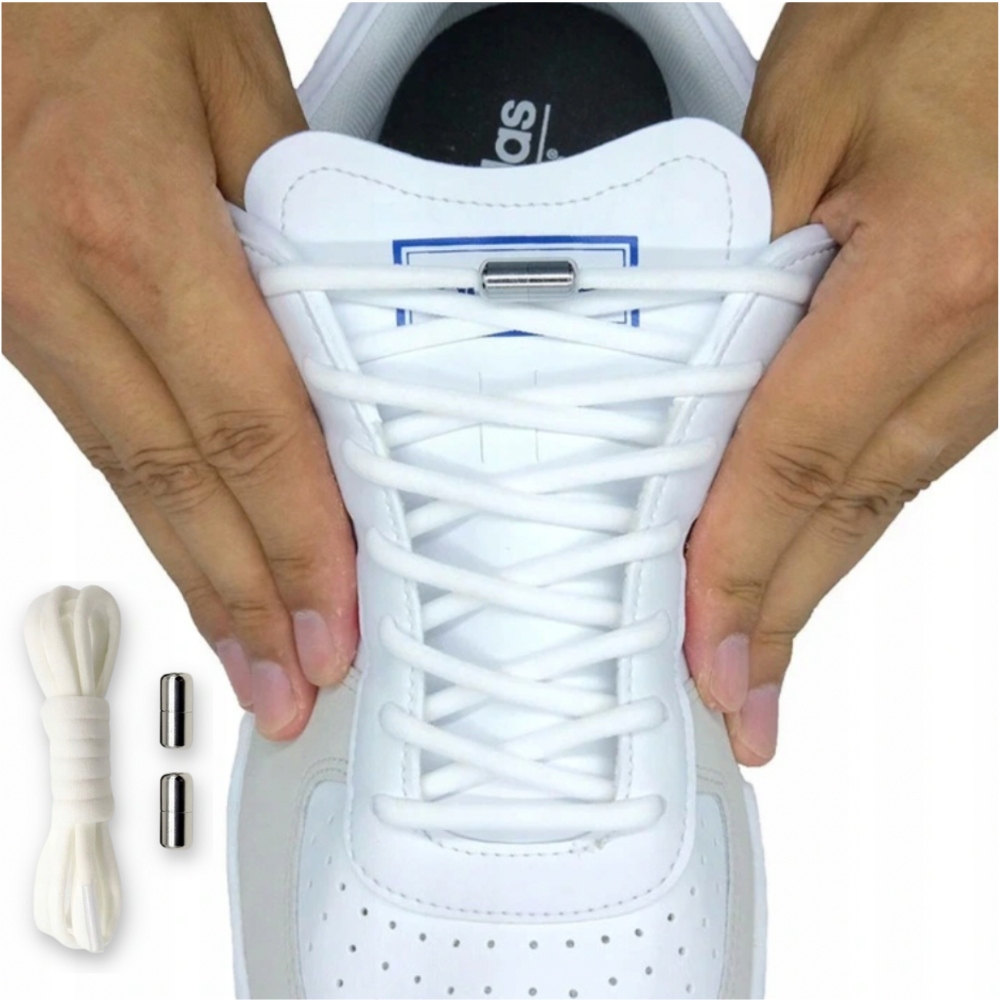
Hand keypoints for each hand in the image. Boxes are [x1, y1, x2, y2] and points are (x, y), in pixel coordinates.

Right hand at [2, 3, 356, 738]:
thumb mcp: (226, 69)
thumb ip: (295, 207)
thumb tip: (345, 314)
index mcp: (125, 213)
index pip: (247, 425)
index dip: (296, 539)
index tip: (335, 619)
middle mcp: (52, 276)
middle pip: (174, 481)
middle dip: (241, 601)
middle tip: (289, 689)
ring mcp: (11, 300)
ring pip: (123, 471)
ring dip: (192, 571)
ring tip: (246, 651)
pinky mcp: (4, 305)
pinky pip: (94, 427)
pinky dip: (151, 502)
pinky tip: (188, 542)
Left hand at [685, 3, 997, 764]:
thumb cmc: (952, 7)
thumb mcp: (807, 110)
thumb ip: (738, 249)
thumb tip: (682, 365)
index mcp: (935, 269)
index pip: (797, 459)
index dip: (741, 570)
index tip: (707, 657)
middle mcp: (996, 326)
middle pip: (853, 504)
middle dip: (782, 611)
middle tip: (737, 701)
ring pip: (892, 484)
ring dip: (817, 566)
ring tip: (761, 645)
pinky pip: (922, 439)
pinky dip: (855, 501)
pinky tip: (816, 536)